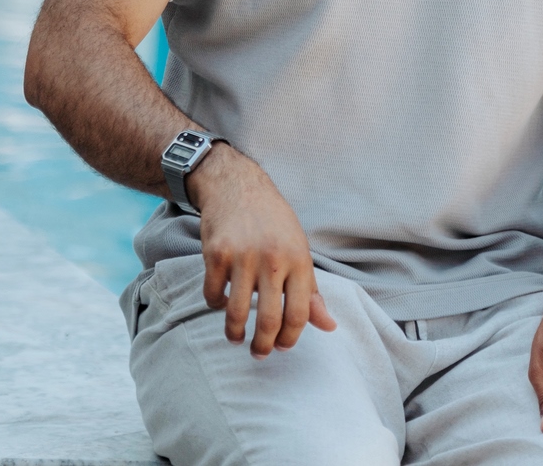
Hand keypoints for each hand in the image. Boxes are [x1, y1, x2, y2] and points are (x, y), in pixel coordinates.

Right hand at [191, 145, 335, 357]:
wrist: (238, 188)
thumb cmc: (275, 225)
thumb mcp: (300, 251)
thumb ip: (311, 292)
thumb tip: (329, 326)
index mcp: (299, 259)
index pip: (300, 313)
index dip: (291, 338)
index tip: (283, 347)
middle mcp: (273, 259)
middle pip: (268, 319)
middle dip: (263, 345)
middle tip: (259, 354)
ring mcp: (242, 257)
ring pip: (236, 313)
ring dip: (234, 333)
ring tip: (236, 338)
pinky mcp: (216, 254)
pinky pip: (213, 295)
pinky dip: (216, 305)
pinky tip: (221, 303)